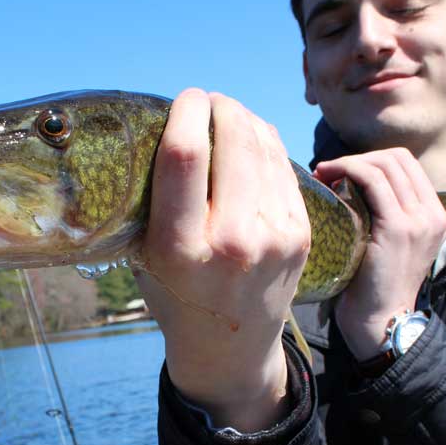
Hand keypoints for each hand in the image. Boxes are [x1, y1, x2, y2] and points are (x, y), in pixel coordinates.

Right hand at [135, 88, 310, 430]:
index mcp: (181, 247)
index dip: (186, 111)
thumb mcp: (145, 255)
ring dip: (245, 119)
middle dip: (220, 106)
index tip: (183, 98)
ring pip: (264, 148)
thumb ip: (154, 199)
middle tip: (207, 101)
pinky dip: (267, 144)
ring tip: (229, 115)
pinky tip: (253, 140)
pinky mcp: (300, 233)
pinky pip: (283, 167)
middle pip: (233, 141)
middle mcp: (232, 240)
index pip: (184, 155)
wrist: (232, 346)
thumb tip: (168, 130)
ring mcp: (274, 236)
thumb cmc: (177, 295)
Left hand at [314, 148, 445, 360]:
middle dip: (358, 158)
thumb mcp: (386, 242)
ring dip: (348, 162)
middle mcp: (433, 214)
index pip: (407, 164)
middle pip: (396, 158)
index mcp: (435, 215)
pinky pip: (372, 181)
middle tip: (328, 170)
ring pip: (384, 165)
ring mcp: (419, 220)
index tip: (342, 170)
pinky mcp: (398, 228)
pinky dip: (347, 170)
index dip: (371, 158)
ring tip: (323, 173)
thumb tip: (348, 180)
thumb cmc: (371, 285)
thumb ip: (382, 213)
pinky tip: (327, 179)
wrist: (380, 321)